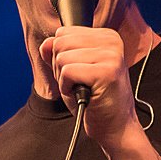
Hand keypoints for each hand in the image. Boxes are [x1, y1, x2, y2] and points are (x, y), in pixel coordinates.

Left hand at [39, 26, 139, 146]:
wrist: (114, 127)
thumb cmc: (93, 100)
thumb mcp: (70, 71)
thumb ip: (57, 54)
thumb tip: (46, 43)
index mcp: (106, 36)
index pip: (62, 33)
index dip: (61, 56)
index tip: (79, 72)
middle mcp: (111, 41)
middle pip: (60, 43)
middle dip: (60, 68)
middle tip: (79, 83)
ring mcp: (111, 55)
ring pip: (62, 58)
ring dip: (64, 79)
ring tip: (82, 89)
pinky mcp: (107, 71)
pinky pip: (67, 72)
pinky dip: (67, 88)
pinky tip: (82, 94)